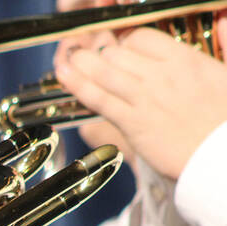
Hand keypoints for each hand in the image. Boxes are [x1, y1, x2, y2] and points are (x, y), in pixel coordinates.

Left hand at [55, 19, 226, 179]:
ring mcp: (144, 99)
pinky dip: (78, 85)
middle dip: (101, 52)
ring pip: (104, 72)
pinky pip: (98, 99)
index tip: (120, 48)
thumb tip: (223, 17)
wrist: (221, 158)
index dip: (126, 41)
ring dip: (83, 63)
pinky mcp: (131, 123)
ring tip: (70, 58)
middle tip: (90, 54)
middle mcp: (161, 75)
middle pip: (118, 53)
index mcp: (186, 60)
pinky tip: (64, 75)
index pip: (142, 38)